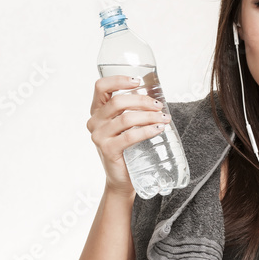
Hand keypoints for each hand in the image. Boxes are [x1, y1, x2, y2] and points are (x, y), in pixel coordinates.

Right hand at [86, 75, 170, 196]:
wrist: (122, 179)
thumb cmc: (128, 150)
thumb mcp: (126, 126)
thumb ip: (133, 111)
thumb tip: (156, 98)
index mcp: (97, 111)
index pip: (101, 87)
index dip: (119, 80)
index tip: (137, 81)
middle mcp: (94, 122)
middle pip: (118, 102)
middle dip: (142, 101)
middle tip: (159, 106)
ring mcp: (99, 136)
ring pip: (126, 118)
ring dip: (148, 116)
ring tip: (163, 118)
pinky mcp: (107, 150)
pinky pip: (130, 136)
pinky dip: (147, 130)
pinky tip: (159, 129)